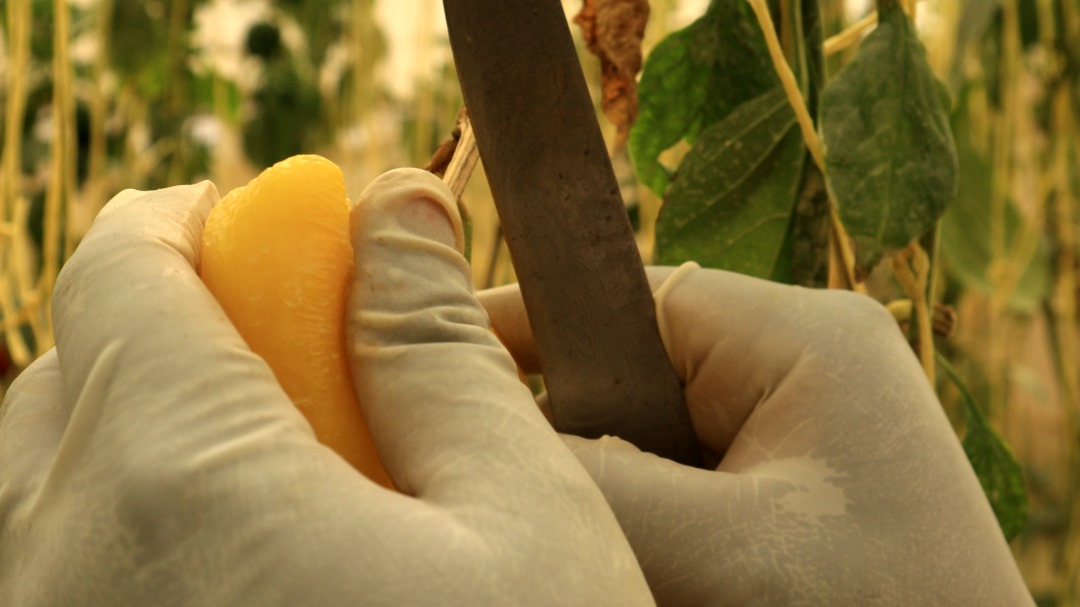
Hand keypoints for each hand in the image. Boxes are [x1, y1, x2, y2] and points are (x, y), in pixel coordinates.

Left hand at [0, 170, 651, 605]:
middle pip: (80, 368)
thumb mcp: (526, 520)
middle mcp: (68, 569)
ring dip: (164, 428)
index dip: (202, 219)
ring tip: (300, 465)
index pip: (125, 270)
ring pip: (61, 477)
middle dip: (186, 327)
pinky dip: (146, 525)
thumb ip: (440, 350)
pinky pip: (72, 566)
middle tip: (307, 353)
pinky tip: (275, 558)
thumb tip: (400, 210)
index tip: (284, 229)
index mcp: (178, 486)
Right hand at [481, 265, 1033, 605]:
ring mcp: (802, 437)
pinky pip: (684, 490)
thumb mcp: (717, 549)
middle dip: (567, 433)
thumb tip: (468, 429)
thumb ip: (590, 479)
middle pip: (626, 375)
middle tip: (509, 490)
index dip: (517, 328)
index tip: (422, 361)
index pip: (620, 300)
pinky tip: (637, 567)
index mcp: (804, 338)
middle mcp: (807, 371)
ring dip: (609, 492)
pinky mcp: (796, 499)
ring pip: (646, 442)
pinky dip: (646, 526)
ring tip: (587, 545)